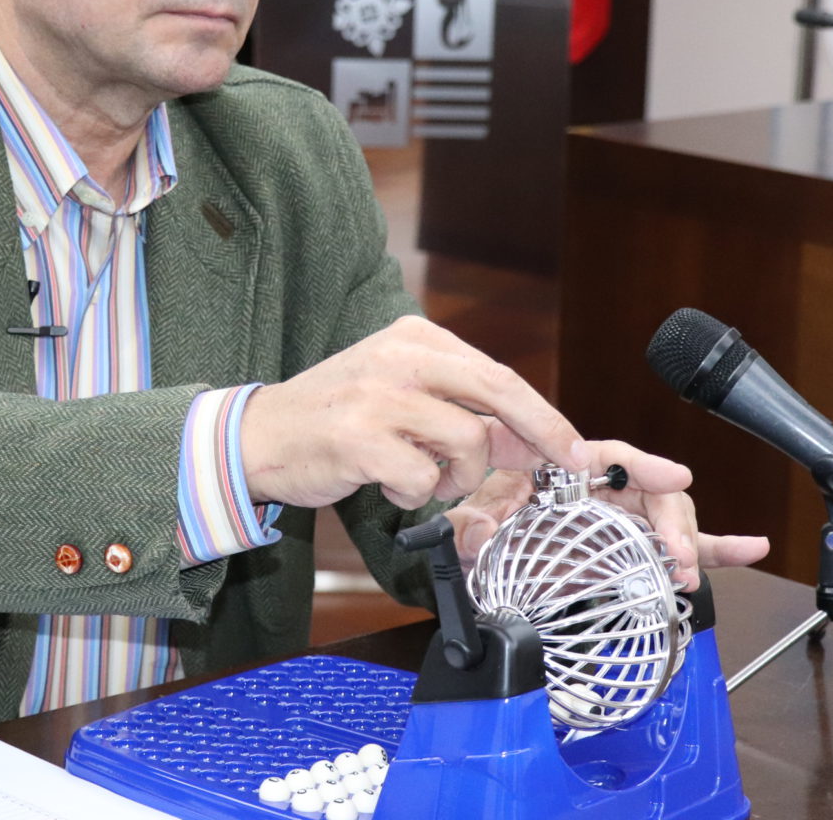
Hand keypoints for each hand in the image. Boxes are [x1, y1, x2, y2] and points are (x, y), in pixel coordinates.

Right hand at [240, 316, 587, 509]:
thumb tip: (534, 442)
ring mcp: (379, 396)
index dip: (542, 413)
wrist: (259, 436)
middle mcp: (399, 357)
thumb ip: (464, 412)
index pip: (497, 373)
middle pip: (497, 390)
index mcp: (413, 337)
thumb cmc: (337, 417)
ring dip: (457, 476)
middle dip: (542, 431)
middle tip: (568, 462)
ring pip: (465, 442)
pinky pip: (423, 479)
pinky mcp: (360, 439)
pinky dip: (415, 493)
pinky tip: (388, 484)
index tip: (573, 445)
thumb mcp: (403, 398)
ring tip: (423, 476)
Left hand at [444, 446, 770, 589]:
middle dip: (671, 522)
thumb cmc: (483, 521)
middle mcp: (602, 490)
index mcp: (565, 467)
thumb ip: (471, 526)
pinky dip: (719, 549)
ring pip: (670, 519)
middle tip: (675, 556)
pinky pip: (684, 547)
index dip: (645, 464)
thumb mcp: (469, 522)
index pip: (609, 456)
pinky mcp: (637, 551)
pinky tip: (752, 548)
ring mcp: (624, 520)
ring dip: (688, 543)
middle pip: (651, 491)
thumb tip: (481, 531)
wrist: (482, 552)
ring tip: (687, 573)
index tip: (675, 475)